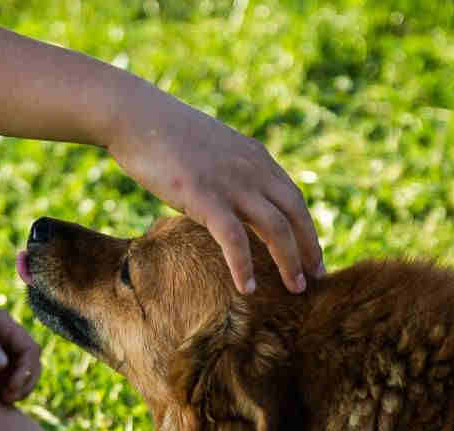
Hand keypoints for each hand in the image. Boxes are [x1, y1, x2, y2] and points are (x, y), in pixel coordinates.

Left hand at [0, 274, 40, 403]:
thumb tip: (3, 364)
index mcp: (3, 324)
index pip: (30, 349)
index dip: (27, 371)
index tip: (11, 388)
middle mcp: (2, 336)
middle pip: (29, 362)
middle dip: (25, 382)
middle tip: (7, 399)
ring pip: (16, 371)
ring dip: (15, 387)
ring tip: (2, 401)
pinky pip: (0, 376)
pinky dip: (1, 387)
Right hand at [105, 80, 324, 293]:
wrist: (136, 118)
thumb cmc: (164, 135)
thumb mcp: (211, 149)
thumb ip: (229, 170)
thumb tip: (228, 196)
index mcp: (255, 158)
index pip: (294, 198)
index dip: (307, 228)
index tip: (311, 254)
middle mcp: (252, 170)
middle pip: (295, 214)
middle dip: (309, 248)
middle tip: (317, 277)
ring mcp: (231, 183)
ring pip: (276, 229)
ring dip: (289, 262)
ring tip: (295, 289)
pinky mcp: (205, 197)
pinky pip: (234, 239)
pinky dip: (244, 266)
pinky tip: (247, 288)